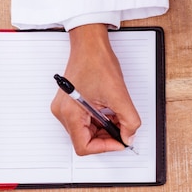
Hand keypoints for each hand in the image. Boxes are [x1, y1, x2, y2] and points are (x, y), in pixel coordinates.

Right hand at [50, 24, 140, 154]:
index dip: (105, 147)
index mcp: (70, 113)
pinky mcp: (70, 103)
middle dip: (106, 137)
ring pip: (86, 131)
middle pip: (85, 140)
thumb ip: (129, 121)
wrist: (90, 44)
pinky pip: (85, 121)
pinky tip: (109, 111)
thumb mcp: (120, 96)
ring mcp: (65, 108)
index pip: (84, 147)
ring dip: (104, 129)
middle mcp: (63, 113)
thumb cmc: (97, 62)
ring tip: (117, 117)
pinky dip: (100, 120)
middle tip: (122, 129)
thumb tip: (129, 137)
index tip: (120, 141)